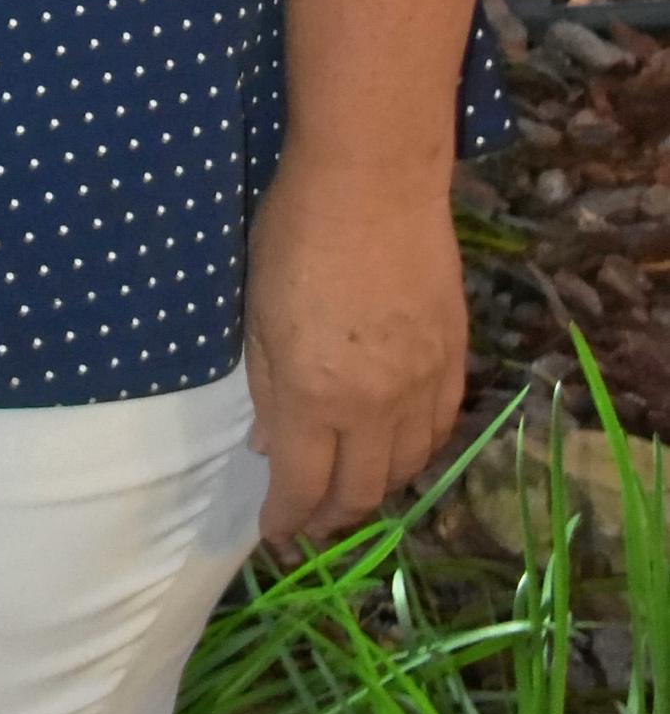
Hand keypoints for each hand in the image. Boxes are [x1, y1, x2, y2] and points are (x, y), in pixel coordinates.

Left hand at [242, 148, 467, 546]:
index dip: (287, 519)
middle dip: (331, 517)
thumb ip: (266, 388)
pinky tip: (398, 450)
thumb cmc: (296, 232)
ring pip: (406, 468)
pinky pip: (440, 429)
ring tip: (351, 492)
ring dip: (376, 490)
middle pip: (360, 490)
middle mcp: (374, 404)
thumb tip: (269, 448)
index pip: (302, 485)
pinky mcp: (454, 359)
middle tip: (310, 522)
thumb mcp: (258, 310)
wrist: (374, 179)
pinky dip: (416, 453)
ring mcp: (421, 384)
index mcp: (314, 394)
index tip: (273, 534)